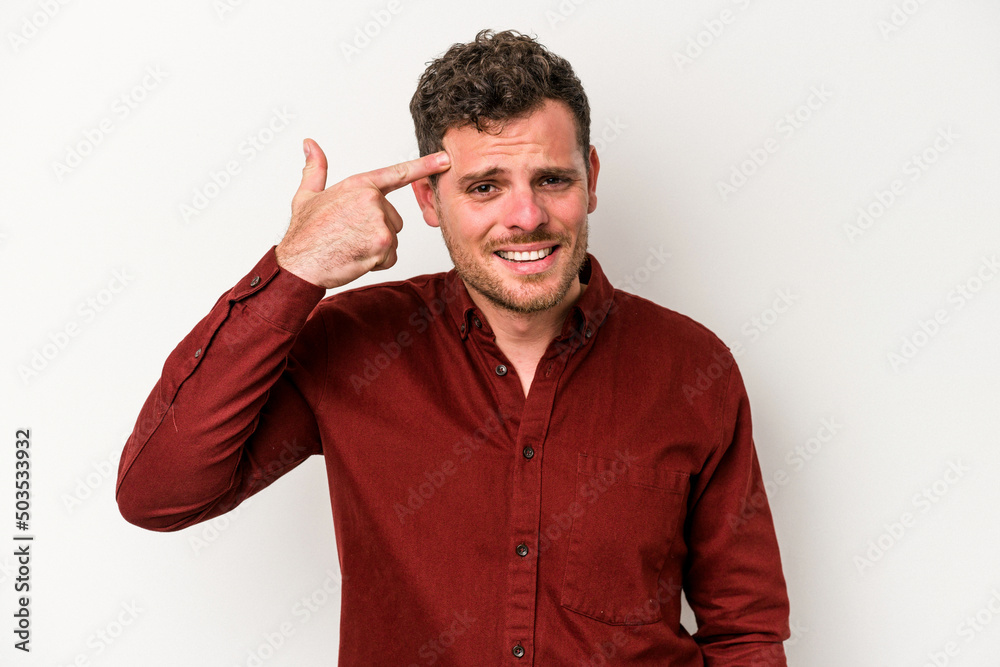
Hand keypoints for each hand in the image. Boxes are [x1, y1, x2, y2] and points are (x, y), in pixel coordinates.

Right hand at [275, 138, 450, 288]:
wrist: (299, 262)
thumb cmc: (304, 233)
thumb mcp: (307, 196)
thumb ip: (316, 170)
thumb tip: (310, 145)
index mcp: (359, 185)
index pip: (398, 173)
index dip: (425, 165)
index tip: (446, 159)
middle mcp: (371, 199)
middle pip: (394, 220)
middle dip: (377, 233)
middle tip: (349, 237)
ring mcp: (378, 221)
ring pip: (392, 240)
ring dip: (376, 249)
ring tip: (350, 246)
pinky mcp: (382, 243)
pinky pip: (390, 257)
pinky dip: (375, 263)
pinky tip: (354, 258)